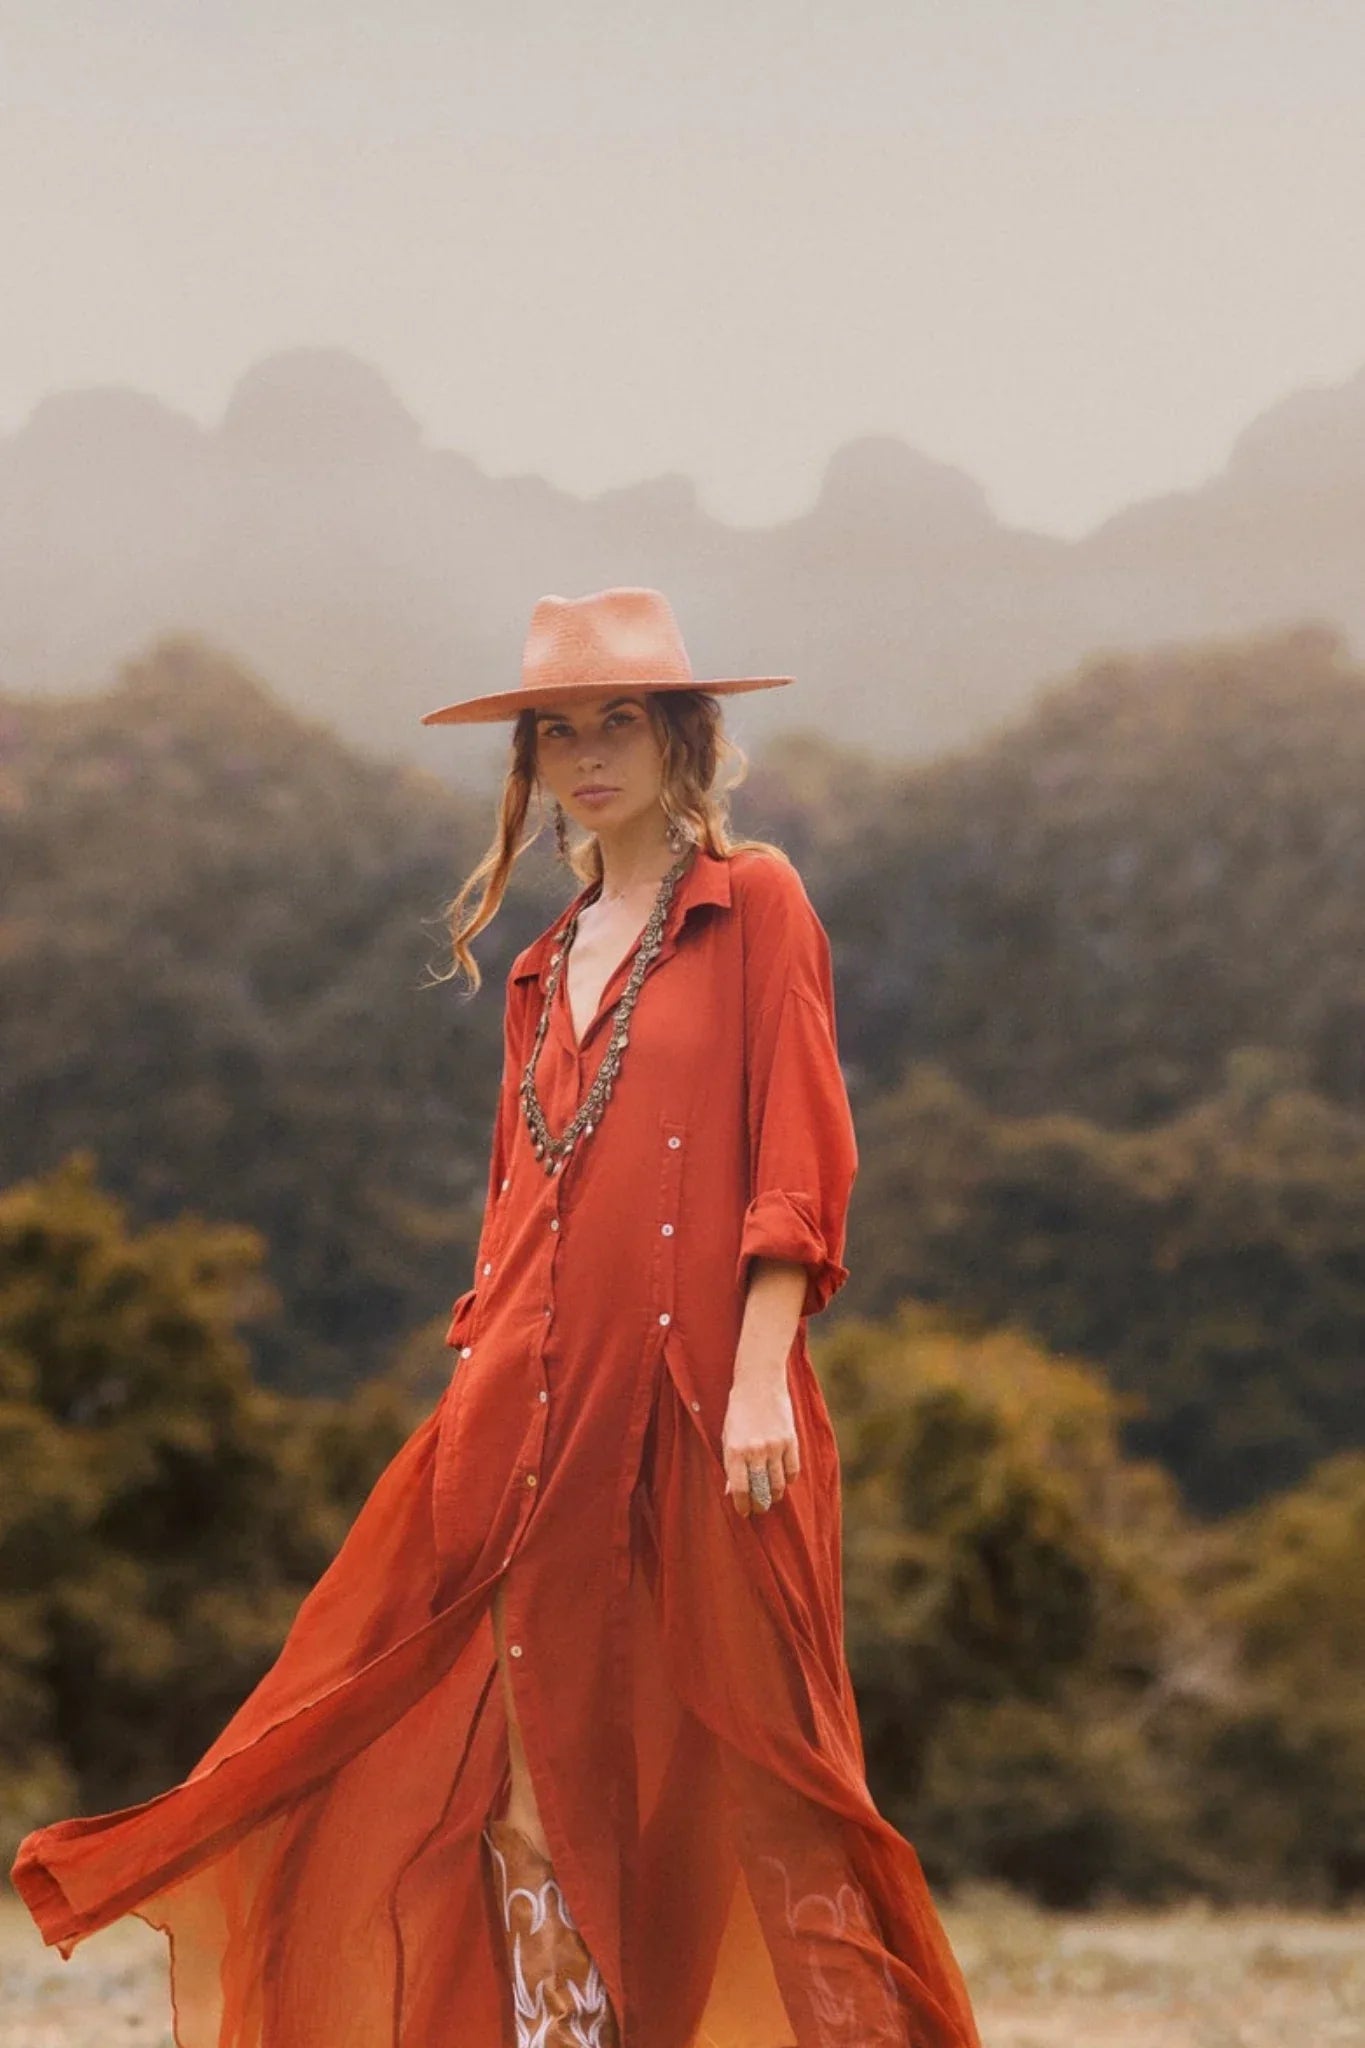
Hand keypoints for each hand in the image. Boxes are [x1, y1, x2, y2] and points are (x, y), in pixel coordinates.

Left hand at [722, 1370, 799, 1516]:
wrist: (759, 1382)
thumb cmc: (739, 1410)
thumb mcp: (727, 1436)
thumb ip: (731, 1464)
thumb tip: (733, 1491)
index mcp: (735, 1450)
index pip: (740, 1489)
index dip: (742, 1505)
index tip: (744, 1512)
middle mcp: (755, 1451)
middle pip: (761, 1490)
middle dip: (760, 1504)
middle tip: (759, 1508)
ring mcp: (775, 1446)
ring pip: (779, 1484)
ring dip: (775, 1494)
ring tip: (772, 1496)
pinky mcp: (790, 1440)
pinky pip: (793, 1470)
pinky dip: (789, 1479)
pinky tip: (784, 1480)